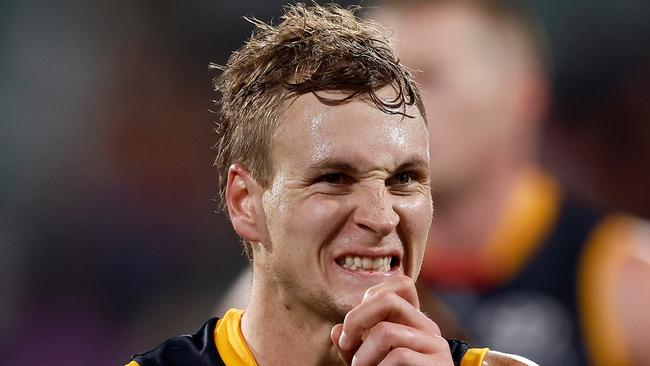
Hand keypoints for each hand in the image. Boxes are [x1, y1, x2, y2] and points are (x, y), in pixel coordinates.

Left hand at [330, 276, 453, 365]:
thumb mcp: (369, 362)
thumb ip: (354, 346)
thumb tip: (335, 331)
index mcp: (414, 322)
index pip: (401, 284)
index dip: (371, 296)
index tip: (355, 324)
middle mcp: (428, 327)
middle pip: (388, 298)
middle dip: (356, 318)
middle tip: (345, 343)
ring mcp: (435, 345)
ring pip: (386, 332)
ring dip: (363, 356)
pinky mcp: (438, 364)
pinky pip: (398, 356)